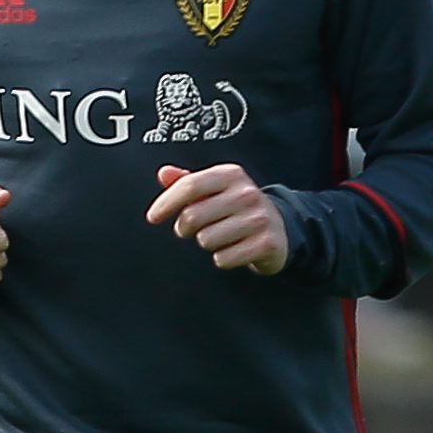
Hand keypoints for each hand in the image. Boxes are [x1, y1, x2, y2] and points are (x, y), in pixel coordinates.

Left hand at [145, 162, 288, 273]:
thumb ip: (187, 182)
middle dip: (184, 228)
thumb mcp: (215, 190)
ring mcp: (258, 218)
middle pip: (192, 216)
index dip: (166, 202)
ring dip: (207, 243)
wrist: (280, 228)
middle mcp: (246, 193)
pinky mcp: (265, 243)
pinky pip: (223, 258)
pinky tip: (234, 250)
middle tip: (194, 230)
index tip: (153, 217)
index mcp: (230, 175)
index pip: (190, 185)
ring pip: (206, 240)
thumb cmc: (238, 208)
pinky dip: (223, 258)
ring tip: (220, 237)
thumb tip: (164, 174)